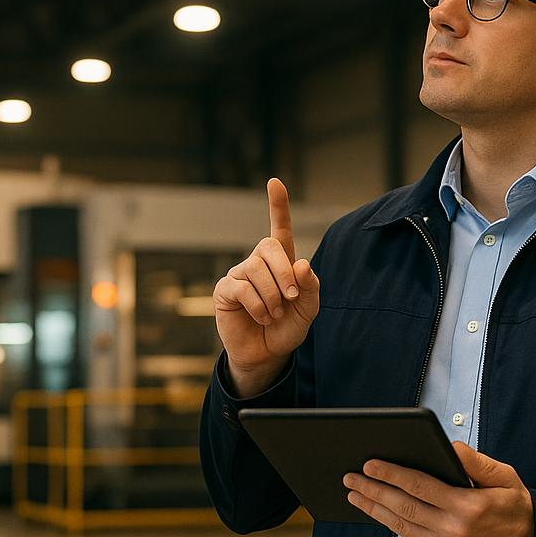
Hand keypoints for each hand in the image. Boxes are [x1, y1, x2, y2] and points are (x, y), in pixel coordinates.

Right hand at [213, 177, 321, 395]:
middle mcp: (258, 263)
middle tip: (291, 296)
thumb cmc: (287, 327)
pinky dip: (258, 305)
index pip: (280, 228)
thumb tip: (302, 264)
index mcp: (281, 262)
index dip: (277, 205)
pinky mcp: (225, 291)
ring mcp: (239, 275)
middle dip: (284, 272)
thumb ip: (310, 286)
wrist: (267, 354)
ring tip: (274, 313)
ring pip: (256, 269)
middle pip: (269, 246)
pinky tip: (262, 316)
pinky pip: (242, 288)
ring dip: (272, 295)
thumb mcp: (308, 309)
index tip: (275, 182)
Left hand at [342, 441, 533, 536]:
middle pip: (403, 507)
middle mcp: (455, 531)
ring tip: (354, 494)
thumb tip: (449, 447)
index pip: (420, 487)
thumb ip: (476, 460)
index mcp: (468, 507)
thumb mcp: (503, 474)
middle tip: (350, 478)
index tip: (369, 464)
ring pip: (401, 525)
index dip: (392, 474)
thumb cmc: (511, 501)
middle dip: (373, 491)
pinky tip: (376, 510)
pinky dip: (390, 523)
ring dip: (375, 508)